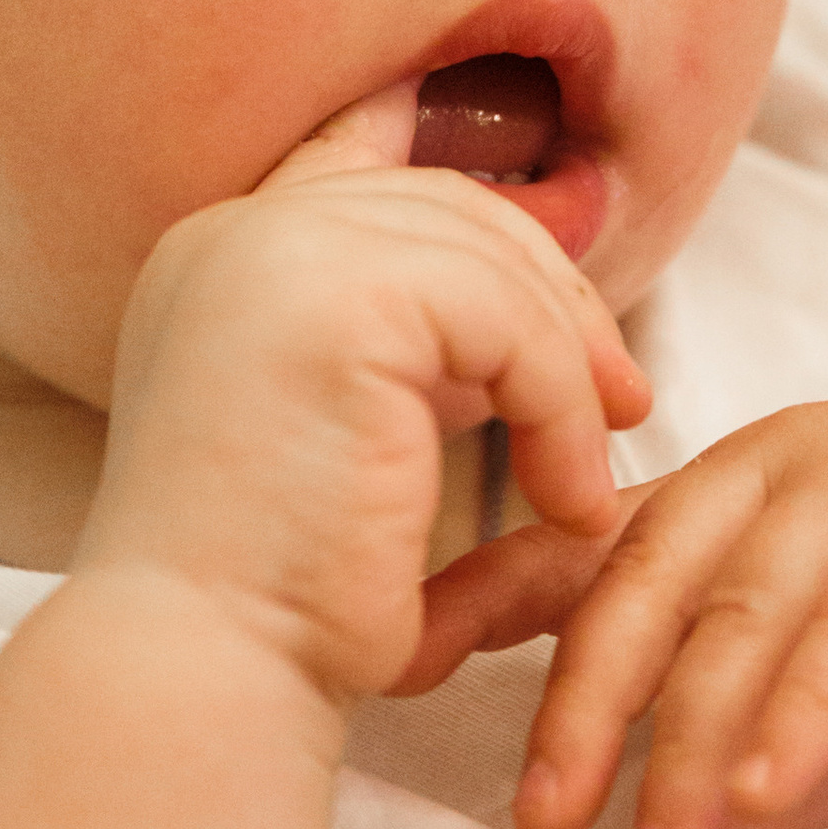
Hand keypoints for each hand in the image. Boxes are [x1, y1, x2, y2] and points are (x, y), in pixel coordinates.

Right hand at [73, 89, 649, 711]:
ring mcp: (278, 251)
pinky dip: (560, 412)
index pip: (366, 157)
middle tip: (618, 403)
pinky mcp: (342, 299)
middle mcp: (233, 234)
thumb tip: (552, 323)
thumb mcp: (344, 446)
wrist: (209, 671)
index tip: (560, 294)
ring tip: (580, 490)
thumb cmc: (278, 604)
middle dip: (553, 298)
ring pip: (493, 259)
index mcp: (216, 260)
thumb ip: (415, 366)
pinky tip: (562, 505)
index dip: (473, 210)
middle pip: (448, 205)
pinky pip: (511, 320)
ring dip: (567, 374)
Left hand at [409, 400, 827, 828]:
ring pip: (745, 611)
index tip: (389, 674)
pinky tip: (759, 796)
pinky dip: (802, 709)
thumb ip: (762, 774)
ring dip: (689, 748)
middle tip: (540, 823)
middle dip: (582, 712)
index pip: (583, 546)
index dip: (485, 605)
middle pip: (644, 582)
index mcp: (734, 495)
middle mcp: (786, 465)